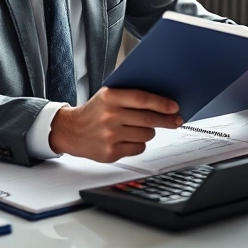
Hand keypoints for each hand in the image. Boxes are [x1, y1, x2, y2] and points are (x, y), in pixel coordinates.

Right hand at [48, 87, 182, 161]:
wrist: (72, 131)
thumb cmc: (95, 111)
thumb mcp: (108, 95)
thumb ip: (129, 94)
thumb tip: (161, 98)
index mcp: (109, 97)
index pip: (142, 99)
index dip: (162, 103)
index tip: (174, 107)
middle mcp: (109, 116)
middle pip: (148, 119)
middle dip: (166, 120)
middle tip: (175, 120)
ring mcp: (110, 136)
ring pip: (146, 135)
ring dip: (149, 132)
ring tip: (140, 128)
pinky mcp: (111, 152)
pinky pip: (138, 148)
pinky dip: (139, 144)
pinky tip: (129, 138)